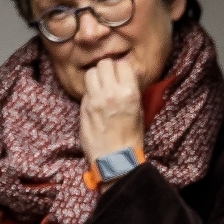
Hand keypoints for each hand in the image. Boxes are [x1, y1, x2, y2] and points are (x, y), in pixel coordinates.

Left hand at [77, 57, 145, 173]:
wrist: (116, 159)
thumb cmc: (131, 137)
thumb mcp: (140, 111)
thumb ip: (134, 88)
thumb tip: (135, 71)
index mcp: (129, 92)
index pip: (121, 64)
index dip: (121, 69)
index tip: (122, 75)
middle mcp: (111, 92)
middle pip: (103, 64)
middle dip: (106, 70)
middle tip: (109, 79)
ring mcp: (95, 99)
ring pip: (90, 73)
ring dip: (95, 78)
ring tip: (100, 88)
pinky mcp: (84, 107)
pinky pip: (85, 90)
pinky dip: (90, 93)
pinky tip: (95, 102)